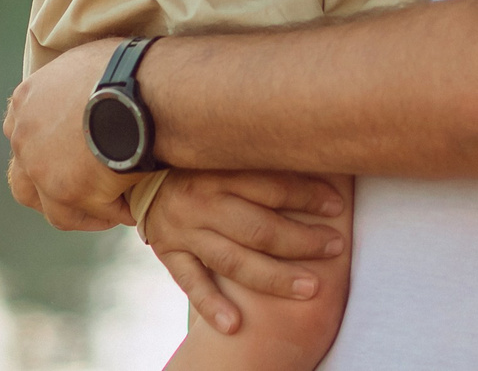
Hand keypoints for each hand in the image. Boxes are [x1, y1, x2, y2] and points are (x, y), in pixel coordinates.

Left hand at [4, 41, 137, 229]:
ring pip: (52, 207)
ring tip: (107, 209)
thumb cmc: (125, 66)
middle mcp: (23, 137)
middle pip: (24, 178)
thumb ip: (69, 85)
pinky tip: (130, 208)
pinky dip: (109, 213)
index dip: (46, 149)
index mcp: (25, 101)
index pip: (23, 135)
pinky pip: (90, 213)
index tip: (70, 155)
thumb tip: (84, 94)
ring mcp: (42, 168)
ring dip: (78, 211)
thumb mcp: (84, 63)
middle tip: (80, 190)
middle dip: (50, 189)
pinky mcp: (68, 191)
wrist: (142, 87)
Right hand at [147, 171, 348, 333]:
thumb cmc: (199, 163)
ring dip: (274, 277)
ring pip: (233, 260)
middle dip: (301, 241)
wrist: (140, 174)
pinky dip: (211, 305)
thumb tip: (313, 153)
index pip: (271, 186)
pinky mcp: (169, 253)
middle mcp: (203, 202)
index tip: (337, 207)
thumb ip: (259, 159)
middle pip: (259, 228)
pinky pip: (191, 283)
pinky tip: (235, 324)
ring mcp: (185, 231)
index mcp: (220, 172)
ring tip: (310, 289)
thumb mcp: (224, 152)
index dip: (307, 196)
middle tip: (336, 248)